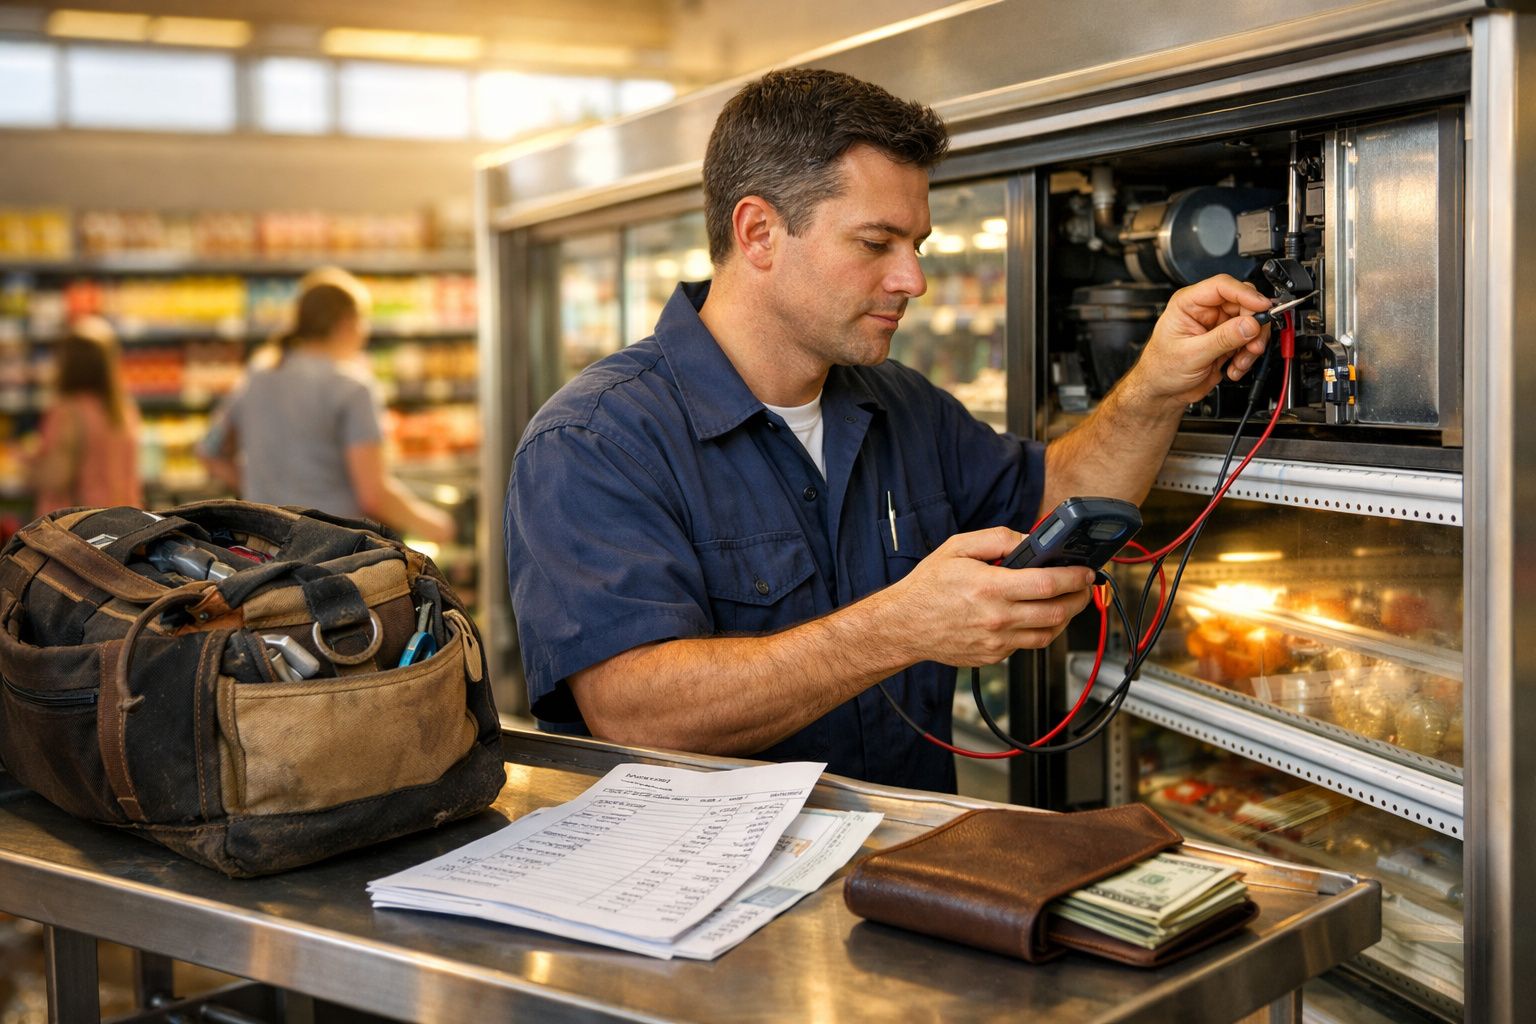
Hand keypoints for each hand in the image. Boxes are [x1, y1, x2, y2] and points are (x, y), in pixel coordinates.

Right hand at [880, 527, 1094, 666]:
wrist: (904, 625)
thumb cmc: (928, 586)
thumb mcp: (957, 547)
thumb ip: (997, 539)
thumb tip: (1028, 540)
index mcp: (990, 587)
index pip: (1048, 584)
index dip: (1074, 577)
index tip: (1084, 571)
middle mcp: (996, 618)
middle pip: (1057, 613)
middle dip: (1079, 598)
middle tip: (1084, 587)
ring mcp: (996, 641)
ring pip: (1048, 634)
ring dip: (1065, 618)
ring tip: (1066, 602)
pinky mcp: (993, 656)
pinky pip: (1026, 645)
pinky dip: (1037, 630)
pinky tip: (1033, 616)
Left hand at [1130, 274, 1273, 408]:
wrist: (1162, 392)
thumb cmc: (1161, 369)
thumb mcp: (1192, 354)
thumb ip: (1223, 338)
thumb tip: (1250, 324)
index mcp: (1188, 303)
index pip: (1222, 286)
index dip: (1246, 294)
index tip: (1262, 308)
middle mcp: (1205, 310)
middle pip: (1244, 303)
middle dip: (1253, 325)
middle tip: (1254, 345)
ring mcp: (1218, 326)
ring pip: (1251, 324)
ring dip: (1251, 345)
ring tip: (1240, 362)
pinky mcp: (1227, 341)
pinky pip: (1249, 342)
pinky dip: (1247, 357)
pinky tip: (1234, 368)